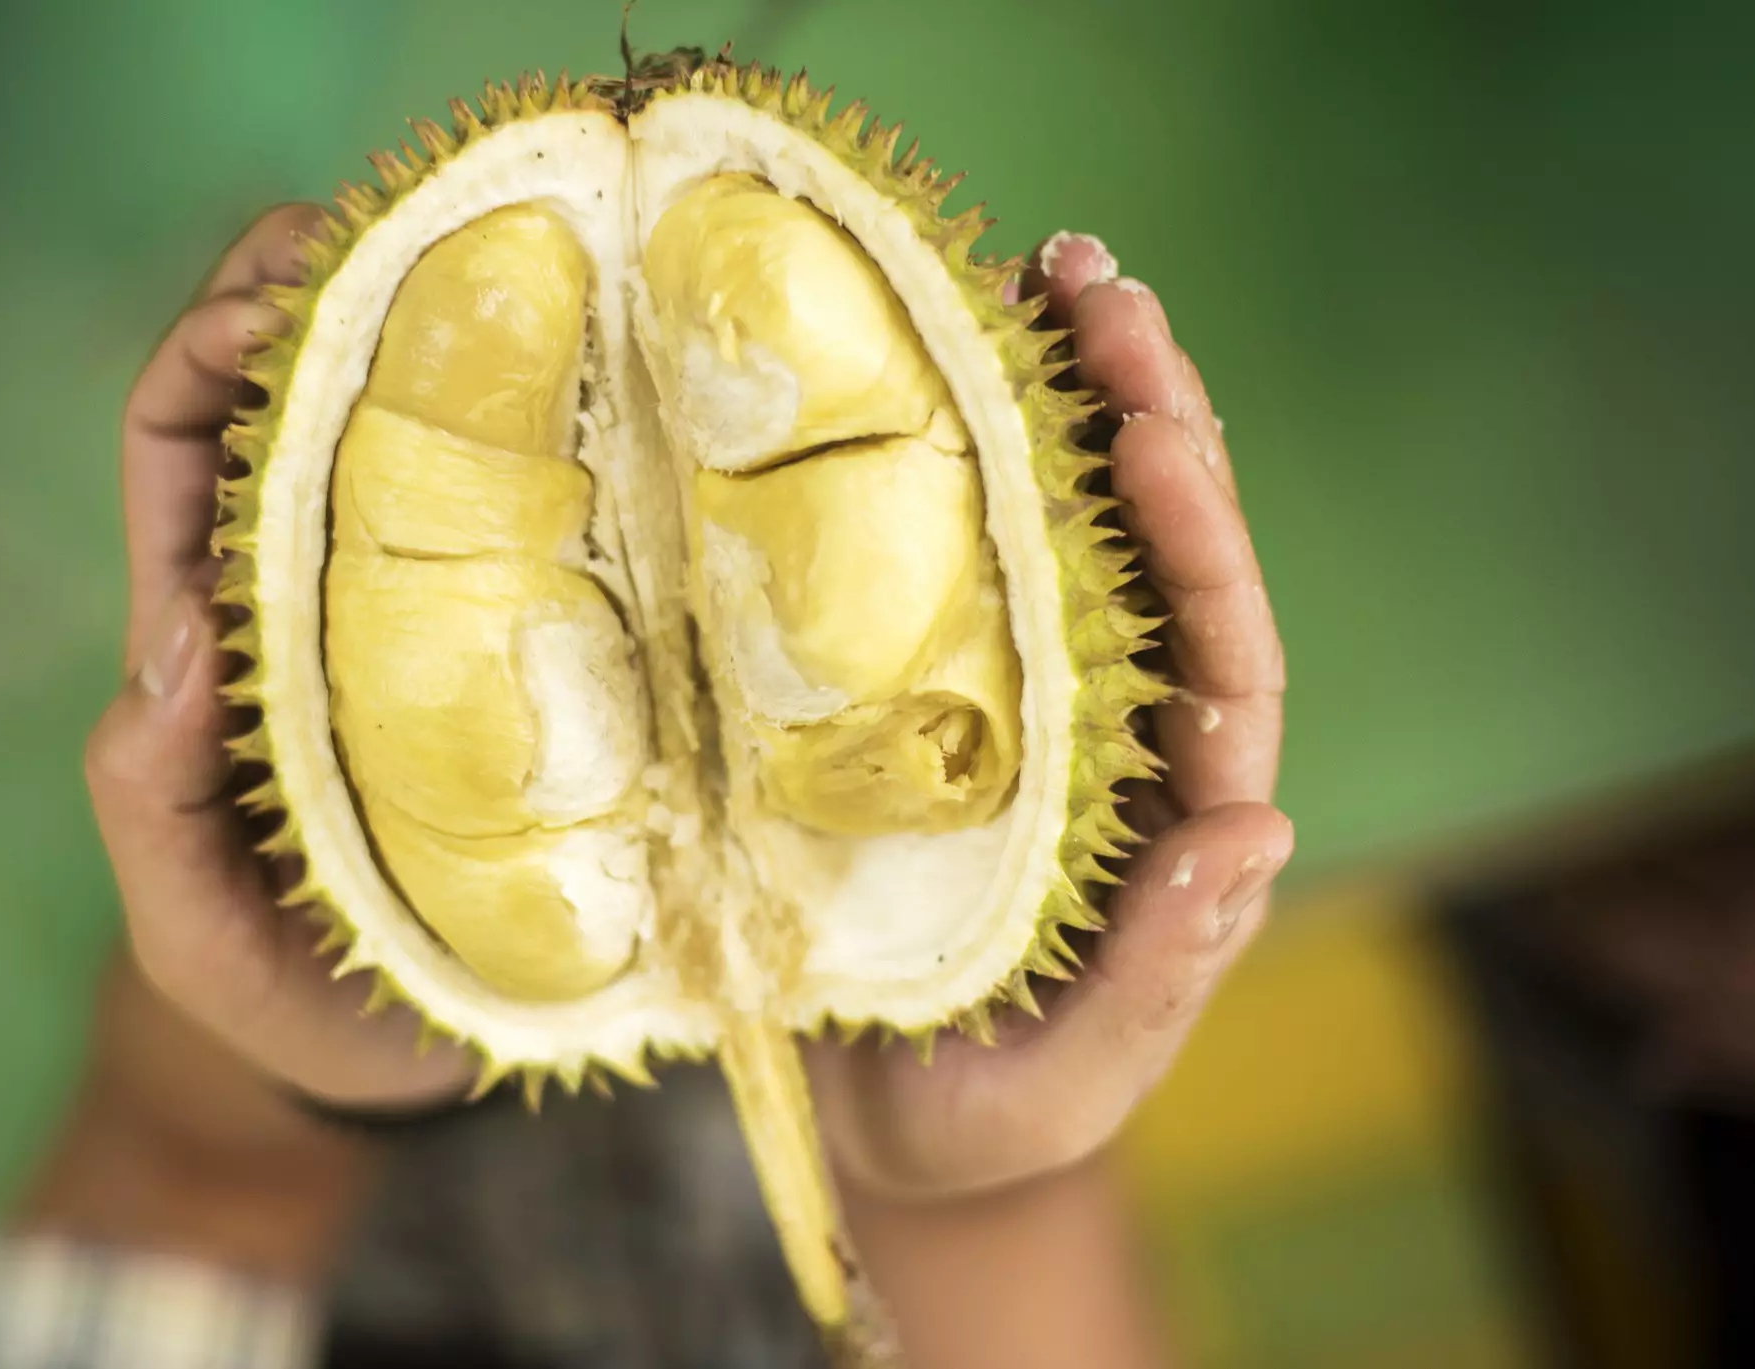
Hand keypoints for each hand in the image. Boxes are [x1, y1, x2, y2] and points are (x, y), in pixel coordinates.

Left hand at [82, 203, 475, 1113]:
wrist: (411, 1063)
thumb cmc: (288, 1001)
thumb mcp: (191, 929)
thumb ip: (148, 808)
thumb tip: (173, 648)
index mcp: (219, 642)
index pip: (183, 451)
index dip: (209, 354)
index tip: (283, 306)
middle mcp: (316, 599)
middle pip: (289, 401)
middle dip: (322, 285)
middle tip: (409, 231)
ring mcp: (426, 613)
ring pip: (407, 433)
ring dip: (436, 330)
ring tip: (519, 270)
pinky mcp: (525, 647)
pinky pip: (528, 516)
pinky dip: (551, 434)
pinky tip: (618, 396)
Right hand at [809, 233, 1293, 1201]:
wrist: (897, 1125)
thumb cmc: (989, 1115)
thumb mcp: (1075, 1071)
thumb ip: (1161, 966)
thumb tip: (1253, 825)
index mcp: (1176, 812)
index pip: (1225, 659)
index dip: (1200, 543)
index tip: (1153, 433)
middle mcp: (1124, 736)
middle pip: (1165, 558)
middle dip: (1147, 413)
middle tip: (1098, 284)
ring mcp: (1038, 703)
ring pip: (1081, 536)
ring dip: (1073, 400)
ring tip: (1049, 272)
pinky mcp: (945, 694)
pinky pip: (972, 562)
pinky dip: (975, 457)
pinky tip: (953, 361)